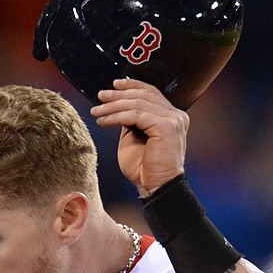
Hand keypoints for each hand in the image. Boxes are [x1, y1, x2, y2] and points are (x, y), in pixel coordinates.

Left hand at [90, 78, 187, 195]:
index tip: (114, 85)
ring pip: (138, 104)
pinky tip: (103, 121)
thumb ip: (131, 120)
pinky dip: (117, 116)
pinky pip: (136, 115)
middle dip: (119, 95)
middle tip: (100, 96)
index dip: (132, 86)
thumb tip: (118, 106)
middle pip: (144, 95)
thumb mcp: (134, 138)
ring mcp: (174, 120)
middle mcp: (176, 115)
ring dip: (113, 106)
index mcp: (171, 117)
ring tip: (97, 111)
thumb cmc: (144, 169)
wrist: (156, 187)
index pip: (151, 93)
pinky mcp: (167, 126)